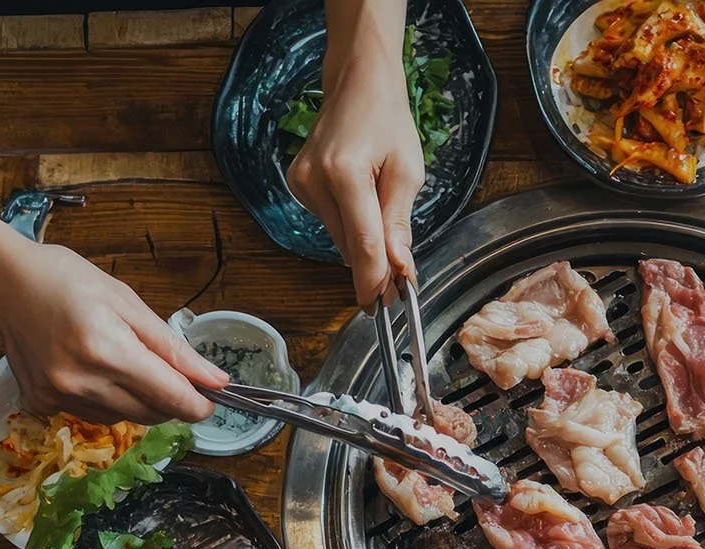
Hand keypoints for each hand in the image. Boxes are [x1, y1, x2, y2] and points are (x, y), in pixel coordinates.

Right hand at [0, 228, 226, 423]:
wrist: (0, 281)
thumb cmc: (65, 280)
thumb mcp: (127, 302)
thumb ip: (173, 348)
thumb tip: (215, 381)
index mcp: (107, 350)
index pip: (170, 397)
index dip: (198, 404)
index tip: (211, 399)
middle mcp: (80, 381)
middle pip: (151, 414)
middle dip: (171, 400)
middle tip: (169, 372)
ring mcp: (57, 396)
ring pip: (124, 418)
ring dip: (138, 400)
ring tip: (121, 361)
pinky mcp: (40, 403)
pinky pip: (93, 415)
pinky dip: (107, 400)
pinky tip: (92, 370)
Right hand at [285, 40, 422, 308]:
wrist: (357, 84)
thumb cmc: (387, 120)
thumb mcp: (407, 170)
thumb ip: (399, 223)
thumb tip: (399, 268)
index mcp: (344, 173)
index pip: (362, 244)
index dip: (374, 281)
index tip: (382, 307)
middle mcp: (314, 180)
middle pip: (348, 246)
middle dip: (374, 266)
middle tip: (399, 283)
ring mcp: (300, 183)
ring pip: (339, 238)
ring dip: (362, 244)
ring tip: (385, 224)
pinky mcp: (297, 184)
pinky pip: (330, 222)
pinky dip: (349, 226)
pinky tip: (362, 205)